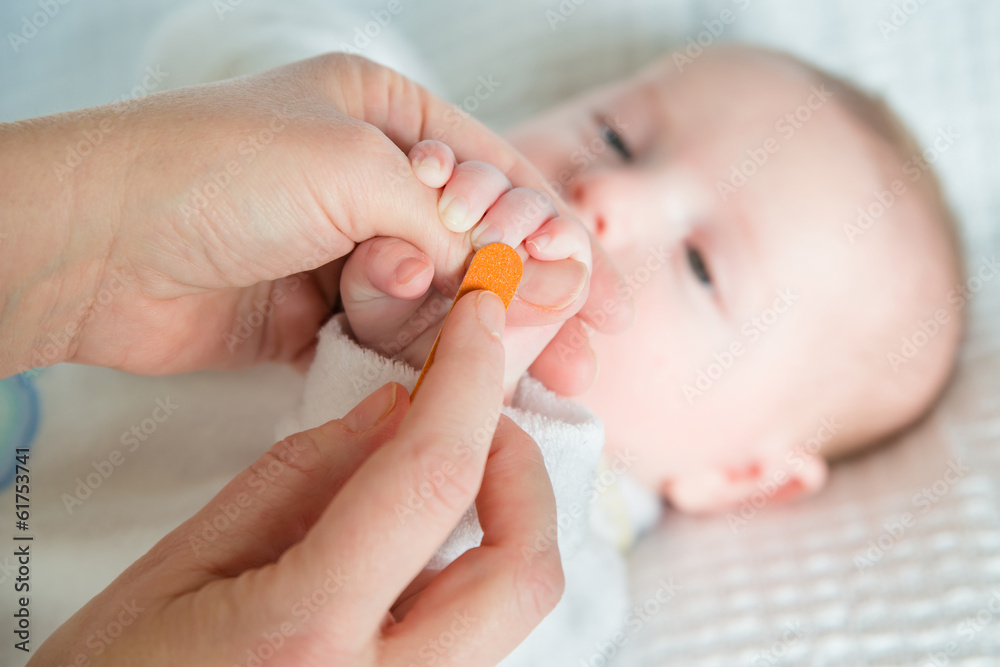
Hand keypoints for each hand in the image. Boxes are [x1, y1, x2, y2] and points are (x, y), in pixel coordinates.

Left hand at [1, 54, 631, 393]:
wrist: (97, 242)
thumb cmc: (220, 171)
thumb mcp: (360, 170)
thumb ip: (451, 230)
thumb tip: (515, 284)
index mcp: (385, 115)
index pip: (500, 177)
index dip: (558, 241)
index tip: (603, 301)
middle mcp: (368, 178)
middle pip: (476, 246)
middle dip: (527, 302)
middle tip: (580, 359)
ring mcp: (340, 246)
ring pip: (434, 300)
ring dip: (455, 328)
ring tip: (467, 347)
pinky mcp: (311, 311)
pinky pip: (386, 339)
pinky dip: (411, 357)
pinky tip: (436, 373)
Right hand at [30, 292, 562, 666]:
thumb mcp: (185, 561)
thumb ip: (302, 478)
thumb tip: (398, 409)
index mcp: (306, 633)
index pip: (431, 480)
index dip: (470, 382)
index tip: (482, 320)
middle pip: (522, 568)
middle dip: (517, 468)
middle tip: (468, 414)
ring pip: (512, 606)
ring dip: (504, 518)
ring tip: (443, 468)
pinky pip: (479, 633)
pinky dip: (474, 565)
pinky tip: (419, 539)